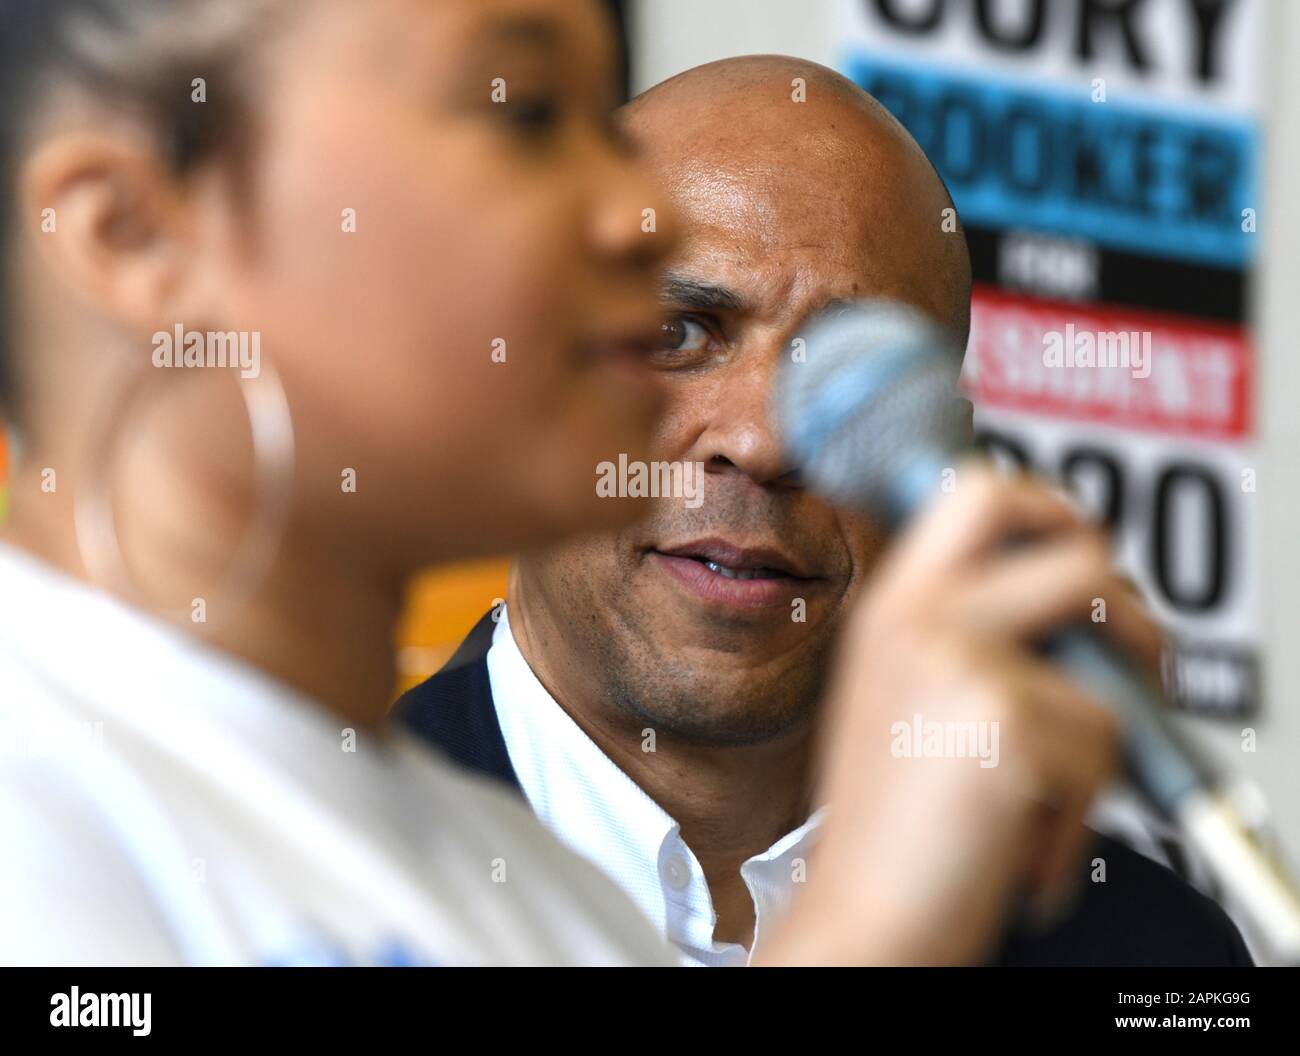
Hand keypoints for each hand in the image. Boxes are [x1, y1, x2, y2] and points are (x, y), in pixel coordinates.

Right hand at [761, 460, 1163, 964]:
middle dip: (1123, 601)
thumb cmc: (891, 827)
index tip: (1072, 541)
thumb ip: (964, 634)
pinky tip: (1024, 831)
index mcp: (892, 606)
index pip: (976, 490)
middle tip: (1118, 653)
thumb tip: (1067, 597)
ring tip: (1043, 784)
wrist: (862, 916)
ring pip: (1107, 663)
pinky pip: (1105, 745)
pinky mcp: (1005, 723)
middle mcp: (919, 618)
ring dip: (1103, 735)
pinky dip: (1085, 807)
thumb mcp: (903, 697)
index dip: (1046, 504)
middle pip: (1075, 545)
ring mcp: (959, 663)